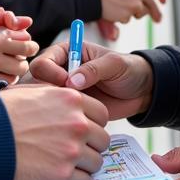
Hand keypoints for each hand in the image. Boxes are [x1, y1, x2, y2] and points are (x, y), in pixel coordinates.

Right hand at [0, 7, 38, 83]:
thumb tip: (12, 15)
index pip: (26, 45)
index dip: (30, 44)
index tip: (26, 44)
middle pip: (23, 62)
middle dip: (25, 58)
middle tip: (20, 55)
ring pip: (16, 74)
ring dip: (16, 69)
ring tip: (10, 64)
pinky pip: (4, 83)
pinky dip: (7, 78)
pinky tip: (2, 72)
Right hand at [0, 82, 109, 179]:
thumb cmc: (0, 114)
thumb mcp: (32, 91)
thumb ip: (55, 95)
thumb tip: (64, 101)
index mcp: (71, 100)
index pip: (101, 115)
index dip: (93, 124)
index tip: (85, 131)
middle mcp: (77, 124)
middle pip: (102, 140)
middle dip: (91, 146)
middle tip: (76, 150)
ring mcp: (72, 150)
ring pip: (96, 162)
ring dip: (84, 165)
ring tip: (66, 164)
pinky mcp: (62, 174)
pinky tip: (61, 175)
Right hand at [31, 40, 154, 119]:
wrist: (142, 91)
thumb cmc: (129, 70)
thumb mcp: (114, 64)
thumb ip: (94, 69)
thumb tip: (72, 82)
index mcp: (67, 53)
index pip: (44, 61)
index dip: (49, 72)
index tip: (64, 82)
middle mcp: (61, 72)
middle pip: (37, 82)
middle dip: (44, 93)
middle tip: (58, 102)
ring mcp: (65, 92)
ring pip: (44, 101)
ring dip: (49, 109)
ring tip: (64, 115)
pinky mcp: (71, 110)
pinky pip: (58, 116)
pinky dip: (59, 121)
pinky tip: (67, 126)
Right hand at [92, 0, 165, 23]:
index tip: (163, 1)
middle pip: (154, 4)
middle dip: (157, 13)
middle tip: (157, 19)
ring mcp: (135, 2)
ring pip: (141, 13)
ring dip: (134, 13)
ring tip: (119, 5)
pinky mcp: (127, 14)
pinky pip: (128, 18)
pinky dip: (122, 16)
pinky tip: (113, 9)